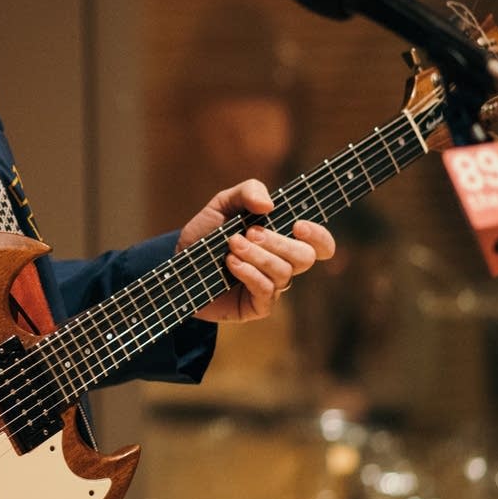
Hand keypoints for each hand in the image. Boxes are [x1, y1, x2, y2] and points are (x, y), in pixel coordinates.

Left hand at [180, 179, 336, 322]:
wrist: (176, 263)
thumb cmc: (205, 234)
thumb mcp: (222, 204)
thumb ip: (247, 192)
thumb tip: (269, 205)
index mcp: (283, 239)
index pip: (320, 244)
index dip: (319, 236)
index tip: (298, 225)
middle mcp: (282, 264)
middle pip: (306, 257)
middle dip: (279, 242)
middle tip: (250, 232)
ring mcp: (271, 286)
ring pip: (284, 273)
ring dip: (257, 256)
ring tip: (231, 245)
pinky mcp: (256, 306)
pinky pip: (266, 291)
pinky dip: (249, 273)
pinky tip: (230, 263)